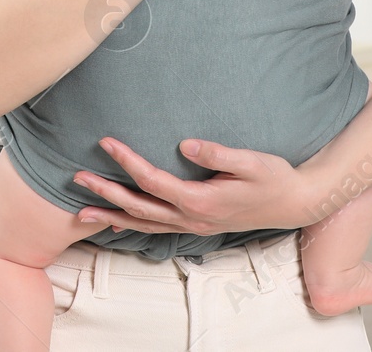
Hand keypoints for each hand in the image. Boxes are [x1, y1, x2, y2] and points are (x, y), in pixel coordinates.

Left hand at [72, 136, 319, 235]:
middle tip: (77, 178)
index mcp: (200, 200)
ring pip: (143, 224)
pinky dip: (132, 227)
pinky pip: (156, 229)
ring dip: (111, 216)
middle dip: (106, 193)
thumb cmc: (274, 178)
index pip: (153, 180)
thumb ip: (218, 154)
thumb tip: (185, 144)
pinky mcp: (196, 223)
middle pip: (139, 207)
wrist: (294, 204)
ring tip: (81, 211)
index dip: (126, 161)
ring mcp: (193, 224)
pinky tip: (115, 224)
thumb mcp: (251, 161)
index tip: (105, 142)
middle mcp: (191, 217)